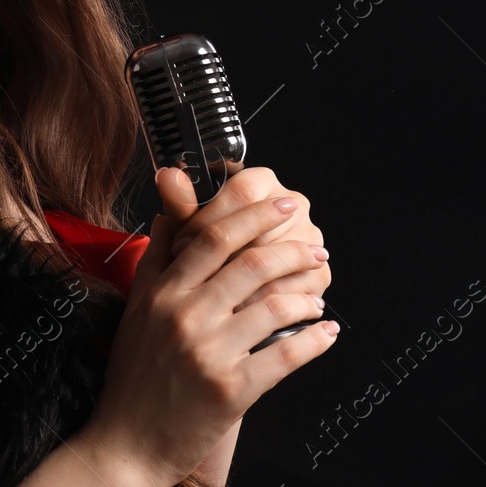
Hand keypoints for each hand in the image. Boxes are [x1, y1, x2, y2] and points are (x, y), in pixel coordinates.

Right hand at [81, 192, 339, 486]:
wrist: (126, 443)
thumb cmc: (133, 377)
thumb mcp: (136, 310)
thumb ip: (155, 261)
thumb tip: (169, 216)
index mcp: (162, 293)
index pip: (213, 237)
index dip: (252, 215)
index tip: (280, 205)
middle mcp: (184, 317)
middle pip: (252, 264)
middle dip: (294, 250)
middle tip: (315, 247)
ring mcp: (209, 354)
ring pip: (275, 307)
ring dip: (308, 297)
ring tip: (317, 297)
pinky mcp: (231, 391)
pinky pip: (285, 356)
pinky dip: (314, 341)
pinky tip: (325, 333)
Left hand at [158, 164, 330, 315]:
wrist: (238, 282)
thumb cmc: (212, 249)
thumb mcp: (192, 227)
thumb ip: (180, 203)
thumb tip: (166, 176)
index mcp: (263, 182)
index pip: (240, 193)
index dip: (207, 220)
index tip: (181, 244)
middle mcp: (293, 204)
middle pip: (257, 229)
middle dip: (220, 258)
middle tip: (193, 276)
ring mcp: (310, 238)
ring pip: (273, 263)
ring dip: (238, 285)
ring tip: (213, 296)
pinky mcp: (319, 274)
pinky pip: (288, 291)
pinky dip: (260, 304)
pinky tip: (238, 310)